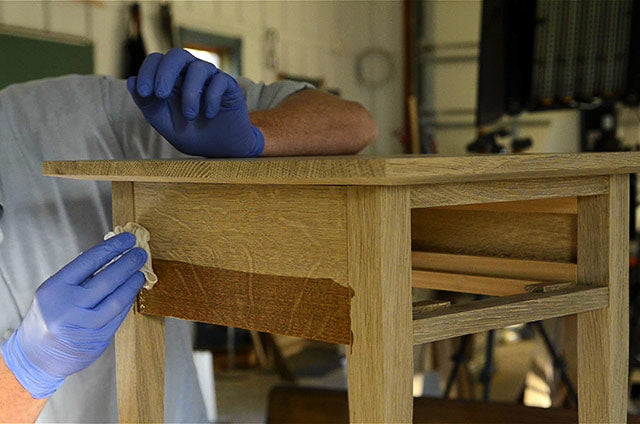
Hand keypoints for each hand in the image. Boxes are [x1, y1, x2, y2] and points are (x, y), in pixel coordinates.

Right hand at [0, 233, 146, 397]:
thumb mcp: (54, 292)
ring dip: (133, 283)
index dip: (113, 247)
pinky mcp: (97, 339)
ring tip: (140, 272)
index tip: (128, 239)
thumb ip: (80, 276)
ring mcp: (84, 325)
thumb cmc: (48, 318)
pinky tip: (132, 291)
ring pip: (117, 299)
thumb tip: (112, 255)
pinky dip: (128, 301)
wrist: (36, 357)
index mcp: (55, 289)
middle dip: (128, 263)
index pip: (90, 260)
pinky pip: (119, 315)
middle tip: (140, 254)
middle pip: (107, 279)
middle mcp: (68, 307)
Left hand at [127, 48, 263, 157]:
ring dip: (190, 93)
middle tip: (160, 94)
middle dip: (165, 73)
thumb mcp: (164, 124)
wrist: (221, 149)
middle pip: (177, 55)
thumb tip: (131, 81)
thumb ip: (148, 105)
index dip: (147, 72)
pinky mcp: (230, 87)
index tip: (144, 93)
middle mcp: (190, 74)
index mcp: (172, 79)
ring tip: (190, 116)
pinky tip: (209, 115)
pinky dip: (211, 98)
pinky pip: (219, 81)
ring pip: (198, 68)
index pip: (157, 61)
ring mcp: (211, 78)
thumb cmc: (191, 134)